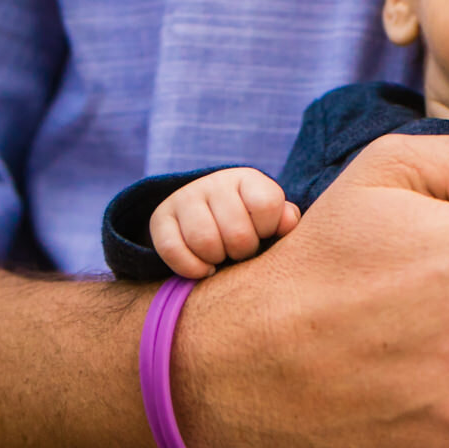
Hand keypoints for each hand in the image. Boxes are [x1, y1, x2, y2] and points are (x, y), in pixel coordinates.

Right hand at [149, 168, 300, 278]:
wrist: (207, 216)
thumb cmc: (250, 224)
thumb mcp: (271, 219)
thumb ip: (284, 221)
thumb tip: (288, 221)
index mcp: (248, 179)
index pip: (265, 205)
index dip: (267, 229)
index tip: (263, 233)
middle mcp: (214, 182)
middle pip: (237, 233)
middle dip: (243, 251)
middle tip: (241, 252)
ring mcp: (185, 197)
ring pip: (204, 241)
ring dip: (217, 259)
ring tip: (222, 257)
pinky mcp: (160, 217)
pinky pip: (173, 250)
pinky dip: (191, 268)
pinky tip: (204, 269)